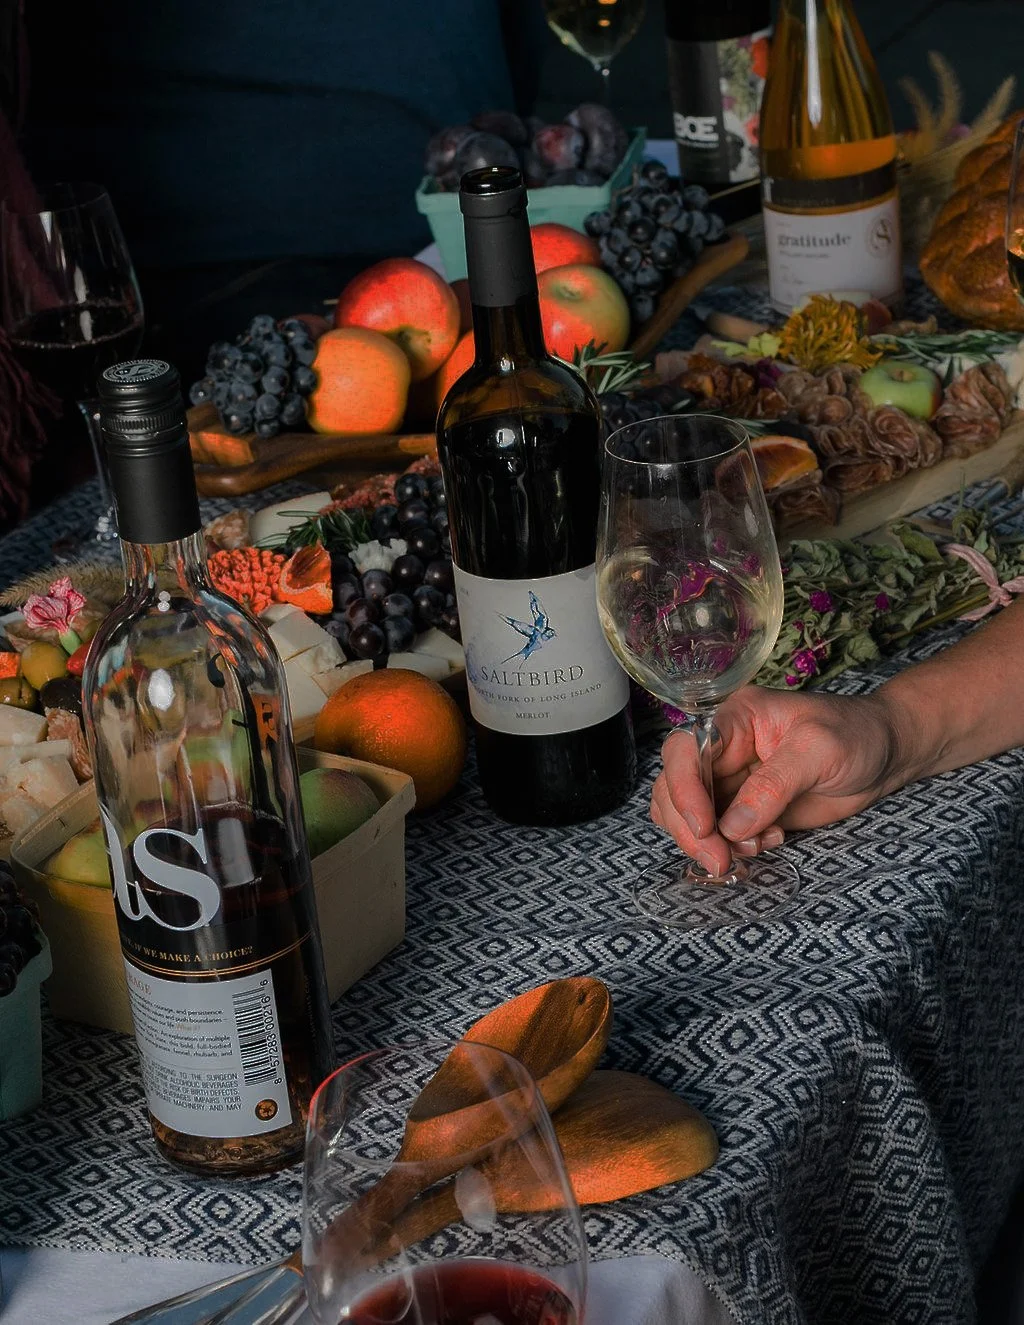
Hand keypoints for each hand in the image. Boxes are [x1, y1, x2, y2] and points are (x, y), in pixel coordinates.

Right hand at [650, 686, 905, 874]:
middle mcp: (723, 749)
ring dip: (707, 842)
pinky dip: (729, 847)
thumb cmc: (856, 735)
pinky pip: (714, 833)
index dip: (684, 788)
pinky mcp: (743, 809)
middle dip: (691, 828)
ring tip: (749, 851)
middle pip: (674, 787)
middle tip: (720, 860)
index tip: (705, 827)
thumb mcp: (820, 750)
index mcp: (735, 719)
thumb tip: (732, 826)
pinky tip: (766, 842)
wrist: (884, 755)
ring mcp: (730, 781)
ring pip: (685, 814)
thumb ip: (775, 785)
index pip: (684, 749)